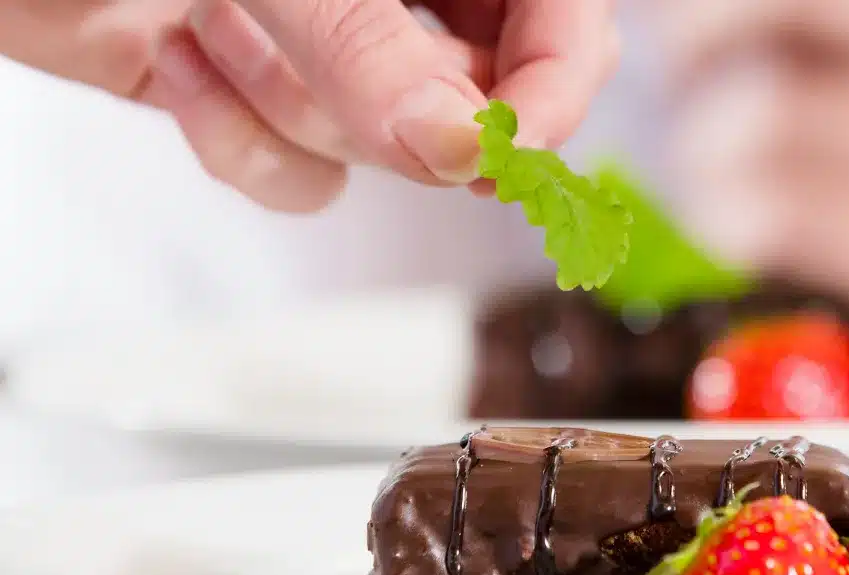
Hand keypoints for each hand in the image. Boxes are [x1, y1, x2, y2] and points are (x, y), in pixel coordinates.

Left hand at [1, 0, 619, 211]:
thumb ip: (366, 42)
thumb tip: (457, 148)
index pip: (562, 16)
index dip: (555, 89)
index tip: (510, 154)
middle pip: (479, 99)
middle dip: (398, 109)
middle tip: (364, 97)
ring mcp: (328, 46)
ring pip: (382, 150)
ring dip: (289, 105)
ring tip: (215, 20)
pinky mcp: (259, 98)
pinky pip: (298, 174)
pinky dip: (231, 138)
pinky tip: (175, 57)